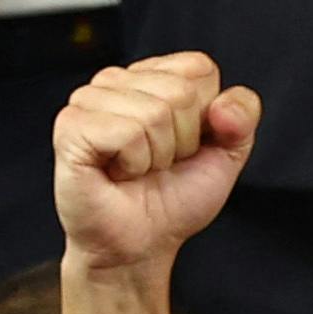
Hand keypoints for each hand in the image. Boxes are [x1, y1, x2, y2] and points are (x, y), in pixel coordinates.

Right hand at [54, 53, 262, 273]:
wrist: (141, 245)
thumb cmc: (173, 201)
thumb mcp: (224, 157)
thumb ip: (241, 120)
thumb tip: (225, 105)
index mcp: (151, 77)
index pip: (200, 68)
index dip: (205, 118)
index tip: (185, 147)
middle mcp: (117, 80)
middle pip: (180, 92)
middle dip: (182, 141)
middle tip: (158, 164)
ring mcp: (89, 99)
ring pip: (154, 113)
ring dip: (156, 156)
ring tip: (136, 169)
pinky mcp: (71, 125)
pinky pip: (127, 132)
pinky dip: (134, 163)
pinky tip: (117, 173)